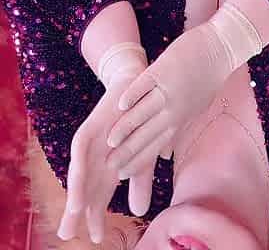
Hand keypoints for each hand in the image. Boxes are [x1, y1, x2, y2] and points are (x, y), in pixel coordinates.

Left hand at [58, 73, 155, 243]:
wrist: (139, 89)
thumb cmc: (141, 123)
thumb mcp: (143, 156)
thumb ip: (140, 183)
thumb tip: (140, 211)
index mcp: (108, 167)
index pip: (100, 196)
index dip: (97, 216)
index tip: (98, 238)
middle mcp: (95, 159)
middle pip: (83, 189)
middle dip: (76, 212)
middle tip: (68, 234)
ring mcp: (90, 145)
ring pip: (78, 174)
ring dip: (76, 192)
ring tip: (74, 213)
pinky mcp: (89, 129)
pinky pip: (79, 150)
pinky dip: (80, 166)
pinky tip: (79, 181)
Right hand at [105, 2, 263, 177]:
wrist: (221, 48)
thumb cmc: (207, 78)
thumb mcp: (196, 108)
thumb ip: (177, 129)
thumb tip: (165, 154)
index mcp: (182, 118)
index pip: (156, 145)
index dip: (138, 160)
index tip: (121, 175)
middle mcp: (176, 108)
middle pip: (148, 134)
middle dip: (128, 152)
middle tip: (109, 167)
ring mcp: (169, 89)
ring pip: (145, 112)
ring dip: (127, 127)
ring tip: (110, 142)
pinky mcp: (163, 69)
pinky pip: (145, 85)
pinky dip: (133, 94)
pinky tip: (120, 105)